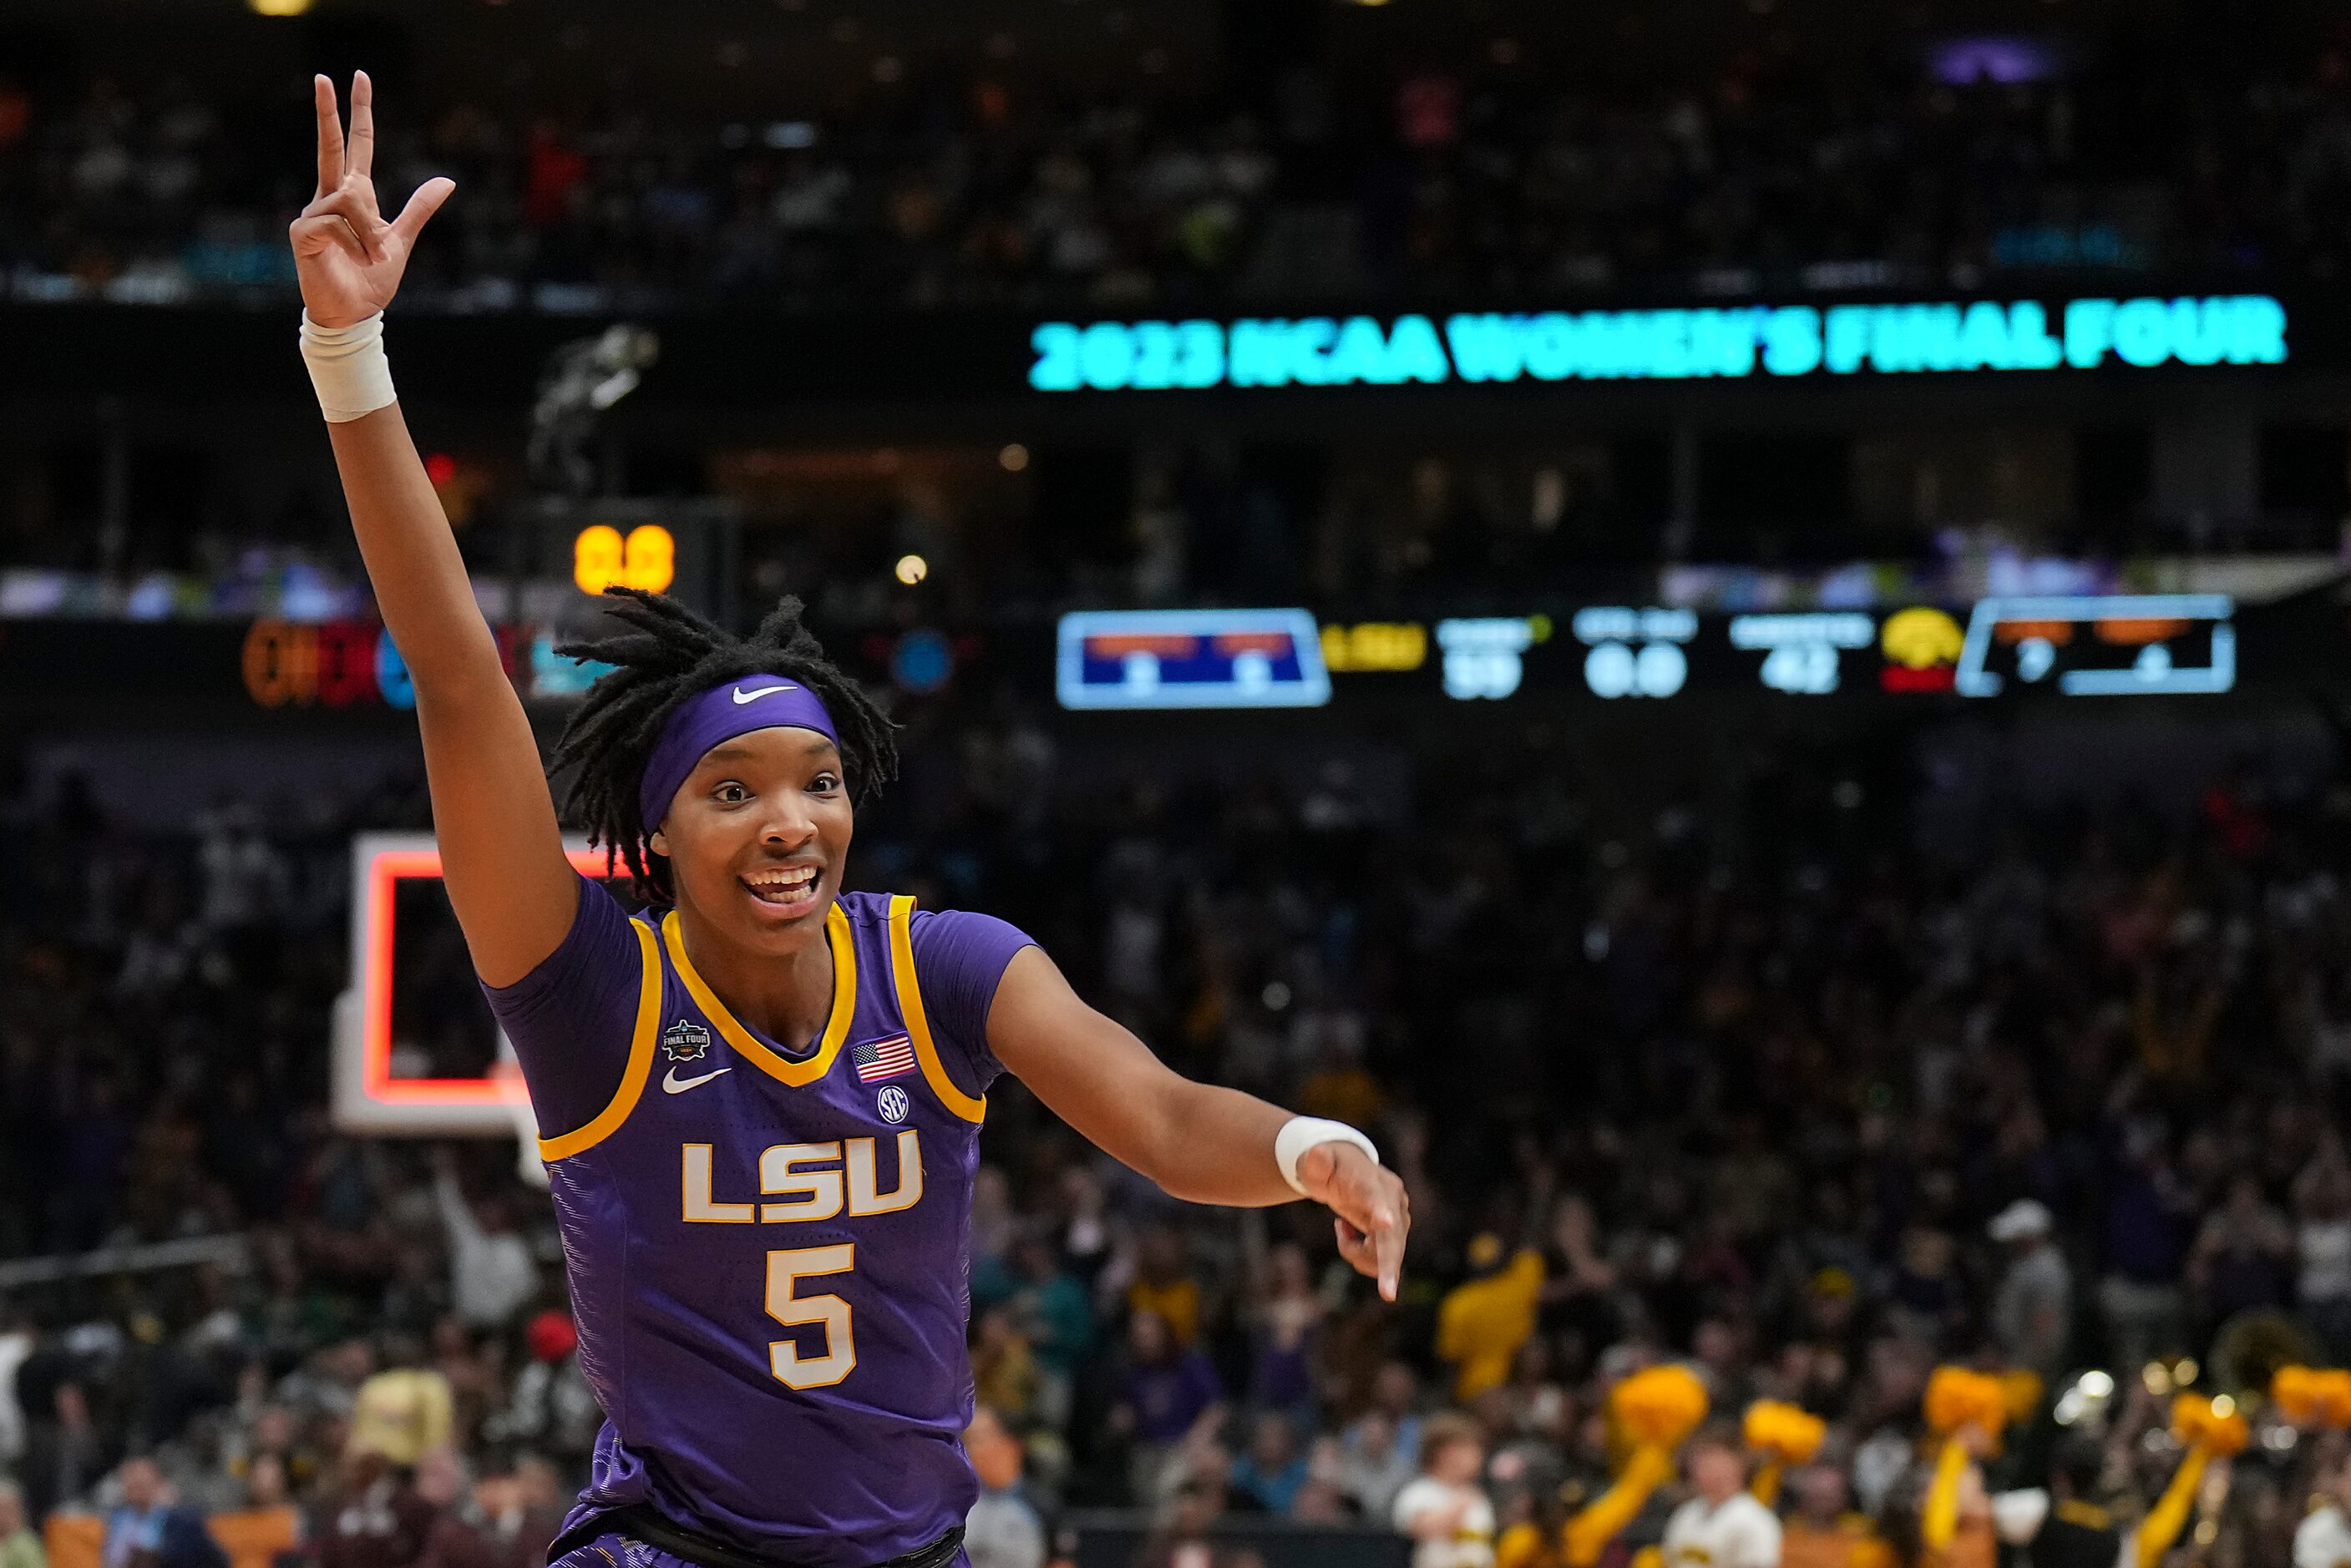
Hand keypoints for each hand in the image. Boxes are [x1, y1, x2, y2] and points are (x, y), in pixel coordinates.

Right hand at [290, 72, 454, 327]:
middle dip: (328, 111)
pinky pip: (337, 222)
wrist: (355, 314)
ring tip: (371, 257)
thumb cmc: (371, 280)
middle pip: (330, 146)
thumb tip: (447, 180)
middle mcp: (329, 198)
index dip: (358, 113)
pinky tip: (354, 258)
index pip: (355, 146)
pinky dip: (356, 243)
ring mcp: (312, 212)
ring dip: (370, 232)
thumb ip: (419, 208)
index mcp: (353, 197)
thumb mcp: (401, 240)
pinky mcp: (303, 231)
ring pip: (351, 199)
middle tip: (324, 75)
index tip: (359, 79)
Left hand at [1296, 1141, 1410, 1301]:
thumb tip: (1316, 1153)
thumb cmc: (1327, 1165)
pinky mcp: (1395, 1235)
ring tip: (1341, 1227)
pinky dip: (1359, 1254)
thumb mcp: (1316, 1161)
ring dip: (1355, 1253)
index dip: (1380, 1211)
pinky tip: (1348, 1232)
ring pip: (1384, 1255)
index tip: (1384, 1223)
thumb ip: (1317, 1159)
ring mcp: (1398, 1220)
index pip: (1377, 1197)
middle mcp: (1393, 1201)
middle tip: (1387, 1294)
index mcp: (1373, 1180)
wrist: (1343, 1170)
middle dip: (1389, 1264)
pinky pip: (1380, 1260)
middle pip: (1392, 1238)